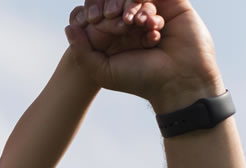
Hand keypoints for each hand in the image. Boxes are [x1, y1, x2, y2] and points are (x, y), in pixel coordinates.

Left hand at [66, 0, 224, 112]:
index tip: (92, 21)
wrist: (177, 81)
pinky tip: (150, 24)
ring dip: (129, 5)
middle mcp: (134, 21)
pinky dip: (147, 5)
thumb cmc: (140, 79)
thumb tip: (68, 27)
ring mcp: (154, 11)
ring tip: (133, 23)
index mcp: (116, 34)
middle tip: (115, 20)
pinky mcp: (174, 5)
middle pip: (115, 0)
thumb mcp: (102, 70)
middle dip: (110, 5)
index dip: (92, 11)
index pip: (98, 11)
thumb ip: (81, 50)